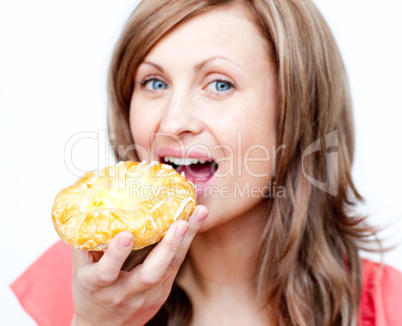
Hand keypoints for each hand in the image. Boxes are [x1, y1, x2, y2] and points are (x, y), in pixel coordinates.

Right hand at [71, 205, 207, 325]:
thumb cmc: (88, 291)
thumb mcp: (79, 270)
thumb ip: (84, 243)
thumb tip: (89, 208)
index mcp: (97, 285)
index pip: (106, 272)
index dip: (116, 254)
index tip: (126, 234)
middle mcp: (123, 293)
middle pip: (150, 274)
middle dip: (167, 247)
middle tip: (181, 222)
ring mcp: (145, 297)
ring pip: (170, 269)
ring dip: (185, 241)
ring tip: (199, 214)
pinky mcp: (160, 296)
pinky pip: (175, 268)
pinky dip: (184, 246)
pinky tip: (193, 225)